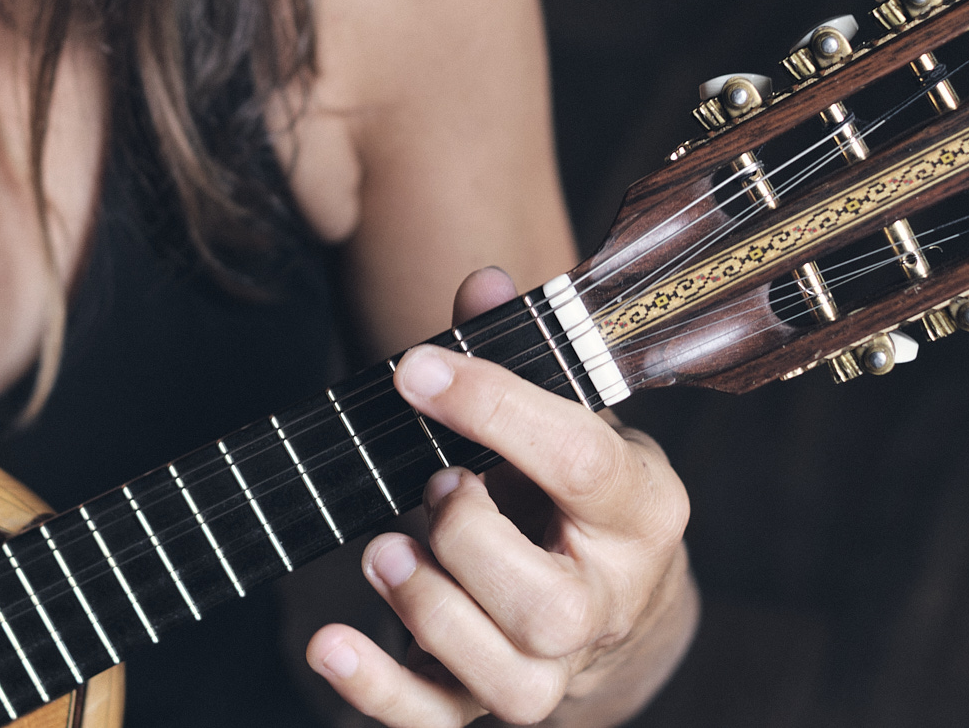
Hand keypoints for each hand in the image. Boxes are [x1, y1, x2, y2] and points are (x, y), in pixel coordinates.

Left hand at [307, 268, 698, 725]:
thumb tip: (480, 284)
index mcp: (640, 509)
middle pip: (547, 604)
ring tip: (384, 549)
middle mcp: (609, 600)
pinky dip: (378, 691)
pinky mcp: (497, 704)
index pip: (582, 464)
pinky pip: (438, 723)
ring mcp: (556, 666)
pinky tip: (328, 645)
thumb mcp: (571, 414)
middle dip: (468, 541)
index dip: (494, 409)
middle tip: (432, 485)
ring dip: (425, 607)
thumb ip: (518, 350)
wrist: (623, 607)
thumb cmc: (581, 492)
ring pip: (504, 673)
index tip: (414, 369)